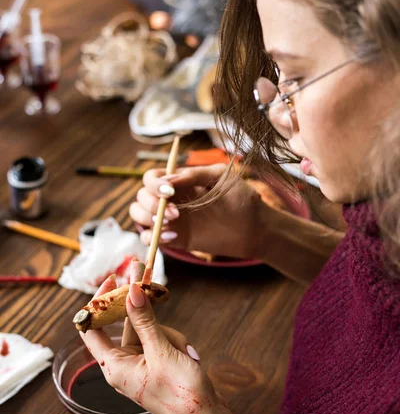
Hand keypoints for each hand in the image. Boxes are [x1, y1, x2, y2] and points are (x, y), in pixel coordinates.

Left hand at [80, 261, 224, 413]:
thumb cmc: (181, 393)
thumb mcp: (162, 352)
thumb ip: (145, 321)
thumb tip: (131, 292)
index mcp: (113, 366)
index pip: (92, 328)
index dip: (97, 303)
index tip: (113, 280)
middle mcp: (123, 365)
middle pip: (126, 324)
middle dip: (142, 309)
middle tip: (147, 275)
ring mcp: (141, 365)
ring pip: (149, 330)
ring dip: (168, 333)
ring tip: (183, 351)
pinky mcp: (157, 365)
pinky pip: (161, 342)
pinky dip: (174, 342)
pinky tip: (188, 355)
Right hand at [129, 164, 266, 260]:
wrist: (255, 228)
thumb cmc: (241, 198)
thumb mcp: (221, 177)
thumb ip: (194, 175)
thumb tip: (167, 182)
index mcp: (181, 181)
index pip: (152, 177)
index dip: (153, 184)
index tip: (169, 193)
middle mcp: (172, 199)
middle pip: (141, 197)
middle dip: (150, 204)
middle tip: (176, 213)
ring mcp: (172, 220)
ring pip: (139, 216)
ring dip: (147, 219)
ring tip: (171, 225)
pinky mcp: (176, 239)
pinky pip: (151, 238)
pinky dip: (152, 238)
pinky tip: (172, 237)